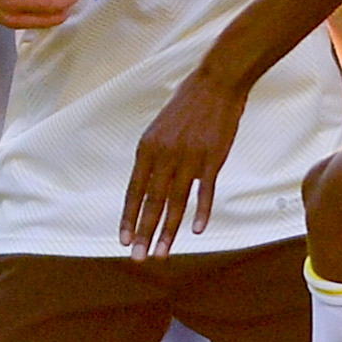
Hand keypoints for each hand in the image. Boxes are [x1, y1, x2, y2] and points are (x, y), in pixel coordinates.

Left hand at [121, 67, 249, 259]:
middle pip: (151, 202)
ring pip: (175, 202)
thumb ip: (154, 157)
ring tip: (161, 253)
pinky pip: (204, 191)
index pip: (134, 190)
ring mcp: (189, 158)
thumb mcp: (160, 128)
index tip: (124, 241)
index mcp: (147, 148)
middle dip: (143, 233)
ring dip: (168, 231)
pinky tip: (197, 231)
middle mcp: (164, 155)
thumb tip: (147, 184)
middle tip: (138, 258)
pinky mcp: (212, 158)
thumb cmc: (188, 105)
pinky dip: (201, 212)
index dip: (129, 218)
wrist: (216, 83)